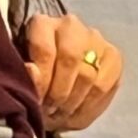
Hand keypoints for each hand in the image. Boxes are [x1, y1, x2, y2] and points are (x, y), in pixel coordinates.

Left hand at [24, 12, 123, 133]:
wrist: (56, 82)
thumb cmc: (36, 79)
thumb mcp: (24, 79)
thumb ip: (25, 76)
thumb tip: (32, 70)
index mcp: (42, 24)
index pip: (44, 48)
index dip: (41, 80)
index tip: (36, 99)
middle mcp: (71, 25)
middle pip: (70, 58)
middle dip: (59, 92)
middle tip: (51, 110)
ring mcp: (95, 39)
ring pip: (88, 74)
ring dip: (73, 101)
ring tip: (61, 113)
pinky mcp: (113, 56)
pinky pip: (104, 85)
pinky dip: (89, 105)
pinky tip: (77, 112)